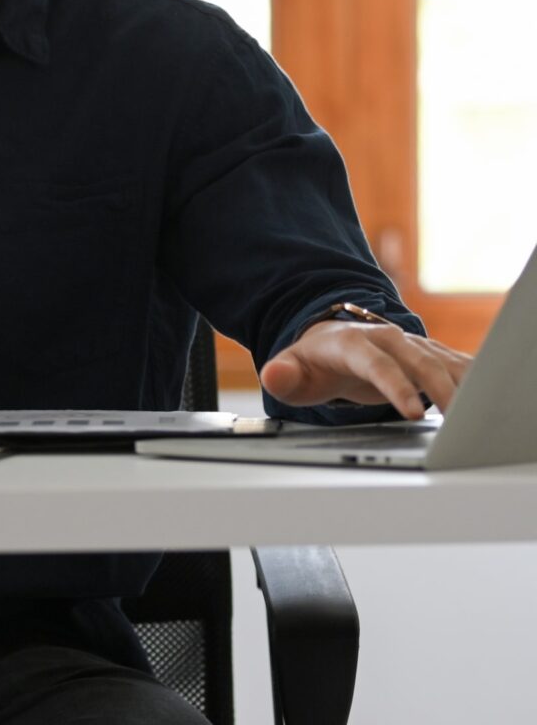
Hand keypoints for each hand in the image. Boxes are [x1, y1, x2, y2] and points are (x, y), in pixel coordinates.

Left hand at [260, 320, 474, 419]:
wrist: (332, 340)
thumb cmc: (314, 362)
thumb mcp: (291, 370)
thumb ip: (282, 375)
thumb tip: (274, 376)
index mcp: (353, 343)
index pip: (377, 364)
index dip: (396, 386)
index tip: (411, 411)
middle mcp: (387, 338)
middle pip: (420, 361)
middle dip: (440, 389)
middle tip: (456, 420)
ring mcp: (411, 344)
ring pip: (444, 362)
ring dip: (464, 386)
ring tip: (476, 415)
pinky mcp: (429, 353)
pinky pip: (456, 364)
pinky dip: (474, 379)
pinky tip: (485, 397)